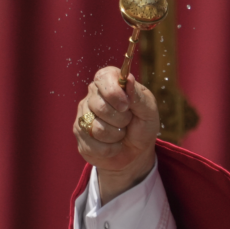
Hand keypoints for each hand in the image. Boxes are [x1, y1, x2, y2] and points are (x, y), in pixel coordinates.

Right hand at [73, 66, 159, 203]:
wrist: (137, 151)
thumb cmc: (143, 126)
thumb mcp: (149, 110)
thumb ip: (138, 95)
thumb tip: (128, 79)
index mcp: (110, 82)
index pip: (103, 78)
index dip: (114, 93)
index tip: (127, 105)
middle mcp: (93, 95)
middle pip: (100, 107)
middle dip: (121, 120)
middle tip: (128, 122)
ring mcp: (83, 115)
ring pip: (97, 128)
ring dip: (116, 135)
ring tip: (121, 133)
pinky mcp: (80, 135)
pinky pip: (94, 145)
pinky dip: (111, 148)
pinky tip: (113, 144)